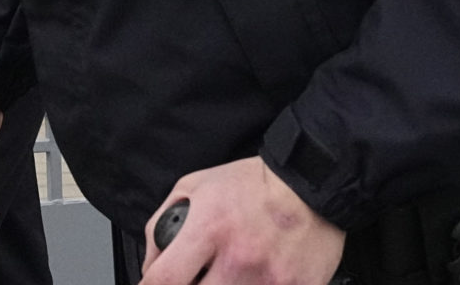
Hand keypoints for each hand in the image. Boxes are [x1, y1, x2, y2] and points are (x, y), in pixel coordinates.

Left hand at [139, 157, 344, 284]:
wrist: (309, 183)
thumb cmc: (251, 185)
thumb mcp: (194, 188)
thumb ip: (162, 225)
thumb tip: (150, 265)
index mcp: (209, 229)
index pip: (165, 280)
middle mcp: (239, 258)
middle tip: (195, 276)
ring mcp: (270, 279)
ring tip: (225, 274)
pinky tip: (253, 277)